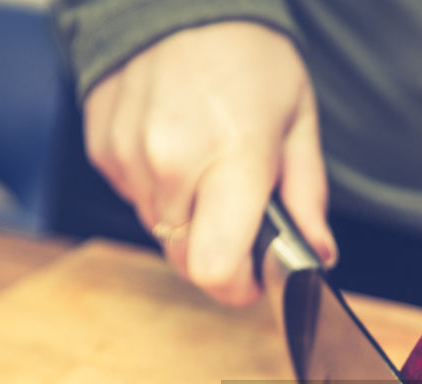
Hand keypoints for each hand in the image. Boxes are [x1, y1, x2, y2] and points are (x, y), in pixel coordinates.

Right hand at [83, 22, 335, 304]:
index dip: (238, 287)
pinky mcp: (103, 150)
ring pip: (159, 231)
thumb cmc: (248, 57)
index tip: (254, 278)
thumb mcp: (298, 122)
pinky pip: (134, 197)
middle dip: (216, 252)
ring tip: (207, 165)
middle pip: (186, 261)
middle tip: (237, 214)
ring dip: (186, 218)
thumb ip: (307, 197)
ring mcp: (130, 157)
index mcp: (234, 159)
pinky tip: (175, 146)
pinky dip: (157, 188)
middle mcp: (173, 163)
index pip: (217, 269)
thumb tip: (319, 254)